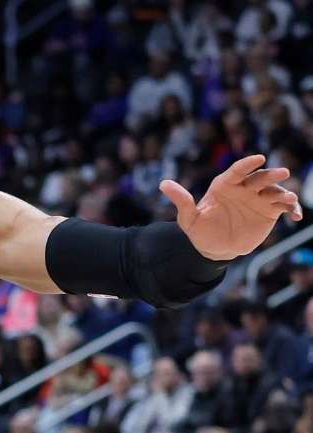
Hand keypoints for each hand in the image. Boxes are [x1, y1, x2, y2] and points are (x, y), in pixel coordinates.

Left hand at [160, 154, 302, 260]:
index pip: (238, 171)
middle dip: (271, 175)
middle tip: (282, 173)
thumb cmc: (200, 230)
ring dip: (284, 193)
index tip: (258, 158)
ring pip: (275, 191)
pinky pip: (285, 207)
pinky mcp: (270, 211)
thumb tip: (163, 184)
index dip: (247, 164)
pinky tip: (297, 216)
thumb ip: (181, 201)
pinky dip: (293, 209)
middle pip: (260, 178)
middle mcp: (245, 189)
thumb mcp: (188, 218)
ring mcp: (259, 199)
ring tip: (288, 199)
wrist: (214, 247)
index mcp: (225, 185)